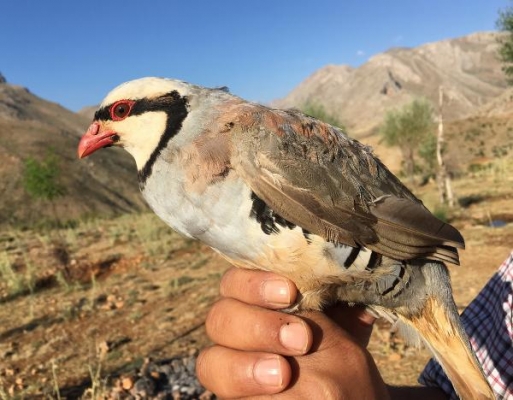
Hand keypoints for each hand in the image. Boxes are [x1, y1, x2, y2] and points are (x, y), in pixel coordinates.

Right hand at [196, 268, 389, 398]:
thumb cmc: (345, 366)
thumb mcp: (342, 332)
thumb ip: (333, 308)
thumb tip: (346, 279)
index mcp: (257, 305)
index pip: (234, 282)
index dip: (254, 284)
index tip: (290, 293)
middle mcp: (237, 334)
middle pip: (219, 318)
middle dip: (258, 326)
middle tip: (300, 340)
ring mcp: (231, 369)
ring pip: (212, 362)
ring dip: (246, 367)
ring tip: (283, 375)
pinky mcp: (236, 399)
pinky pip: (231, 398)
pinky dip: (251, 393)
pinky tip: (277, 396)